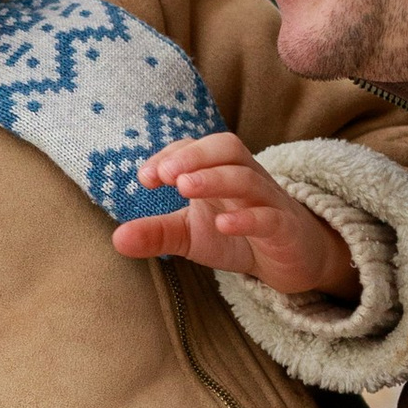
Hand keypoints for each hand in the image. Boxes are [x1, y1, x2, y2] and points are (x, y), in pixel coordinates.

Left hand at [113, 134, 356, 300]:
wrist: (292, 259)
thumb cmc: (237, 237)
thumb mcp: (191, 236)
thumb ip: (156, 233)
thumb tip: (116, 239)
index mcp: (220, 172)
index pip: (196, 147)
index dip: (171, 155)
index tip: (145, 178)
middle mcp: (245, 178)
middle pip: (227, 147)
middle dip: (194, 156)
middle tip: (165, 175)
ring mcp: (268, 202)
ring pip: (247, 178)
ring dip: (215, 179)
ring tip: (185, 188)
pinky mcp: (285, 229)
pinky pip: (270, 217)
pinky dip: (246, 219)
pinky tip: (223, 225)